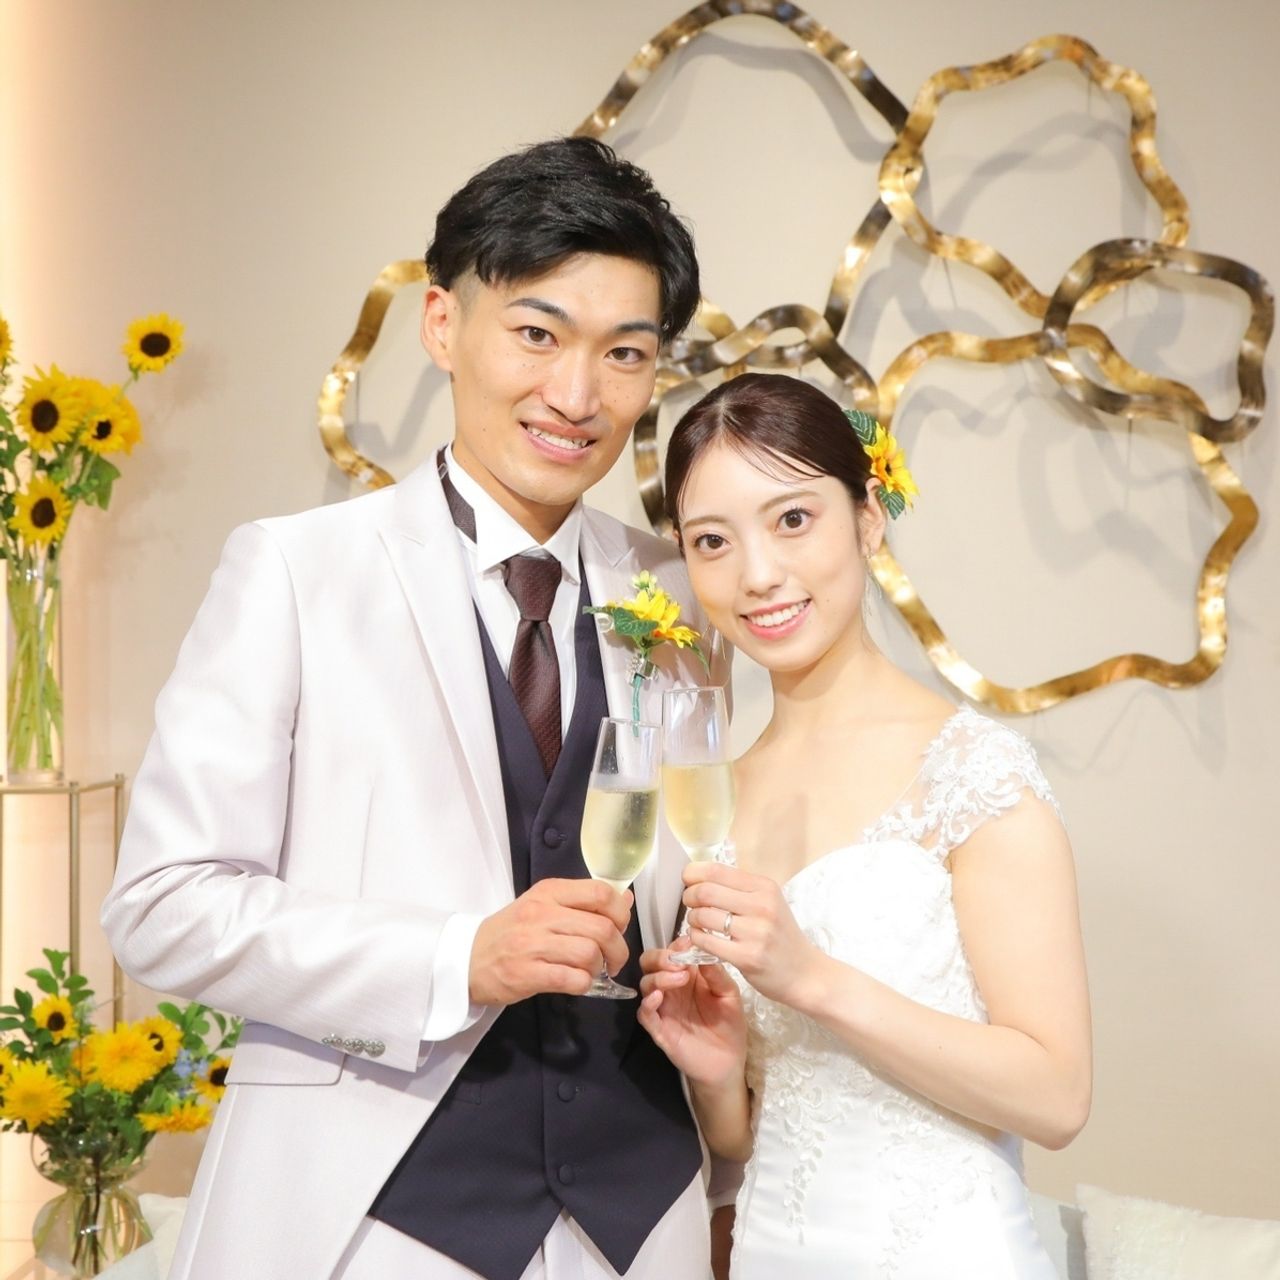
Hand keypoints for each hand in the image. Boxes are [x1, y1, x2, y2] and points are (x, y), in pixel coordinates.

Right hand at [469, 878, 631, 1004]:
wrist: (467, 958)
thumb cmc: (511, 931)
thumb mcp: (545, 906)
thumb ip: (584, 903)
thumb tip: (626, 900)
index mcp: (549, 892)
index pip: (600, 893)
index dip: (620, 912)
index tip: (619, 927)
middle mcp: (541, 914)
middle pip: (601, 928)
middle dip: (617, 949)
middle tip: (613, 960)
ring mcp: (532, 944)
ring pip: (589, 954)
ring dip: (598, 968)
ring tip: (589, 971)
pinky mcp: (526, 974)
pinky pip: (572, 979)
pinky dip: (583, 984)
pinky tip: (576, 982)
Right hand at [637, 943, 746, 1087]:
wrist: (729, 1063)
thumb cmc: (730, 1025)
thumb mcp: (729, 995)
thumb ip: (716, 974)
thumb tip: (702, 951)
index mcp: (688, 975)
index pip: (672, 951)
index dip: (677, 945)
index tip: (688, 942)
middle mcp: (672, 988)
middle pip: (650, 963)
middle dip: (660, 957)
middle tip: (678, 961)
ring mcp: (664, 1008)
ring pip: (646, 984)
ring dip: (659, 977)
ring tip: (679, 977)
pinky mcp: (660, 1030)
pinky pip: (645, 1014)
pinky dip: (647, 1003)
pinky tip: (658, 997)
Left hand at [682, 861, 819, 1006]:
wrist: (805, 973)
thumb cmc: (781, 937)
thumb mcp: (768, 903)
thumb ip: (739, 889)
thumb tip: (700, 876)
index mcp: (764, 887)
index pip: (715, 870)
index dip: (692, 874)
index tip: (689, 882)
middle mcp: (762, 906)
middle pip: (705, 891)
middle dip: (689, 897)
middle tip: (690, 905)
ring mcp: (755, 932)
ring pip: (702, 916)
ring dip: (692, 919)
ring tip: (698, 923)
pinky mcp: (747, 957)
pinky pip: (706, 941)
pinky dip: (696, 938)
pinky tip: (701, 939)